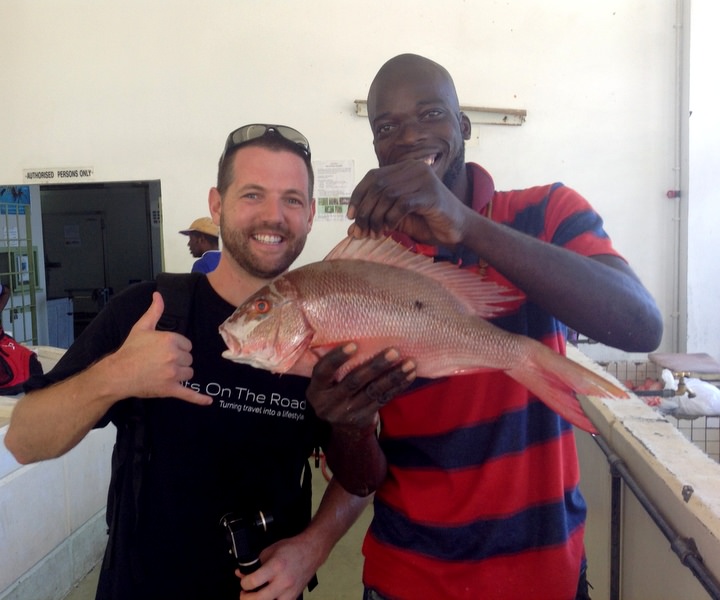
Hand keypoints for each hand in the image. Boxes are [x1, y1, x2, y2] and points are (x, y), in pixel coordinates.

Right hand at [107, 292, 210, 404]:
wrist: (117, 373)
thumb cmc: (129, 350)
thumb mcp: (142, 327)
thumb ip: (155, 311)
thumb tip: (158, 295)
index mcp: (170, 340)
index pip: (187, 345)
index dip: (177, 348)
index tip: (164, 351)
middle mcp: (174, 356)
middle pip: (189, 359)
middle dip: (178, 361)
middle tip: (161, 362)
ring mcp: (173, 374)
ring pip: (189, 373)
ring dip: (181, 374)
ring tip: (164, 372)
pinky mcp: (170, 389)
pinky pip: (189, 394)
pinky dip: (199, 399)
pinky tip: (209, 401)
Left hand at [236, 535, 318, 599]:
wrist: (311, 551)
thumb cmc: (292, 549)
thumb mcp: (270, 551)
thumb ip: (254, 563)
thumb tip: (241, 574)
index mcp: (276, 566)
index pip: (253, 581)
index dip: (243, 583)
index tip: (243, 581)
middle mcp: (283, 581)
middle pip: (259, 599)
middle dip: (246, 598)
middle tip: (244, 593)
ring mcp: (290, 591)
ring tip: (255, 597)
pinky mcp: (294, 597)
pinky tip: (268, 597)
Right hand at [306, 344, 415, 436]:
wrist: (343, 428)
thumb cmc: (335, 390)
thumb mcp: (325, 383)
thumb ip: (333, 365)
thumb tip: (352, 329)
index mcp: (316, 390)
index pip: (323, 372)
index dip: (337, 358)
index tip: (353, 344)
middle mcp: (330, 403)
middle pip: (354, 381)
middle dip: (375, 366)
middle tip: (393, 351)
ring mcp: (348, 412)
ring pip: (373, 391)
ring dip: (393, 376)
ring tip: (409, 362)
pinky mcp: (365, 417)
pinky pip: (384, 399)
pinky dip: (398, 386)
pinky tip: (409, 374)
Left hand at [347, 159, 468, 245]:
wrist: (458, 229)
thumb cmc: (427, 222)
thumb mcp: (396, 218)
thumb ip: (376, 218)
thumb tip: (351, 228)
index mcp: (405, 168)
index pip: (373, 176)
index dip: (358, 195)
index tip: (350, 215)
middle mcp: (414, 168)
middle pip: (378, 186)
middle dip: (365, 211)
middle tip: (362, 231)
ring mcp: (425, 179)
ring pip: (388, 195)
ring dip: (377, 217)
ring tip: (376, 233)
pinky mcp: (431, 194)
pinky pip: (402, 204)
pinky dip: (391, 218)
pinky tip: (390, 229)